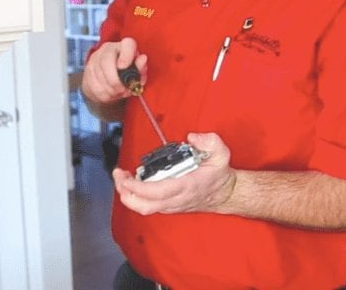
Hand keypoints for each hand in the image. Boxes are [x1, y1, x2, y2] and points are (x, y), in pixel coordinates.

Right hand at [81, 38, 146, 103]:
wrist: (109, 79)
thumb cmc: (127, 73)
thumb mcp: (137, 71)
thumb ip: (141, 67)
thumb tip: (143, 59)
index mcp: (124, 46)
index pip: (127, 44)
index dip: (126, 56)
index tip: (124, 68)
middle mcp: (107, 49)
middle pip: (106, 61)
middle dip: (115, 80)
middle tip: (122, 89)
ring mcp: (95, 60)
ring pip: (99, 76)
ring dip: (111, 90)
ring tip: (118, 92)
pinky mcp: (87, 72)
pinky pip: (93, 86)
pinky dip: (103, 94)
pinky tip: (110, 93)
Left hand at [112, 132, 236, 215]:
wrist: (225, 194)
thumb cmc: (219, 175)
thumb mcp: (220, 153)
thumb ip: (209, 141)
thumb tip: (193, 138)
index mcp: (186, 186)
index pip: (157, 192)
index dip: (138, 188)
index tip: (127, 177)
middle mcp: (176, 199)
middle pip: (144, 206)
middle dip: (126, 193)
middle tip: (119, 176)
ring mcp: (171, 204)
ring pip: (143, 208)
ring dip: (128, 195)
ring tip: (122, 177)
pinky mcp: (168, 206)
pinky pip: (148, 205)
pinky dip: (136, 196)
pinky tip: (133, 182)